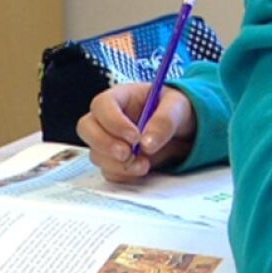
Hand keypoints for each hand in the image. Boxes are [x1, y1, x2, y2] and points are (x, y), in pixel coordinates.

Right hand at [76, 84, 195, 181]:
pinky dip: (123, 175)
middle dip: (104, 144)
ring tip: (144, 164)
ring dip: (117, 164)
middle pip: (86, 128)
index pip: (102, 105)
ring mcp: (109, 141)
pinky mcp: (116, 161)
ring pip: (96, 154)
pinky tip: (141, 170)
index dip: (113, 121)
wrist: (184, 132)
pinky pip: (108, 171)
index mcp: (120, 97)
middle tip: (128, 154)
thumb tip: (147, 143)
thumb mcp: (178, 107)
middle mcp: (109, 119)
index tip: (134, 137)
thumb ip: (165, 120)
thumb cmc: (177, 111)